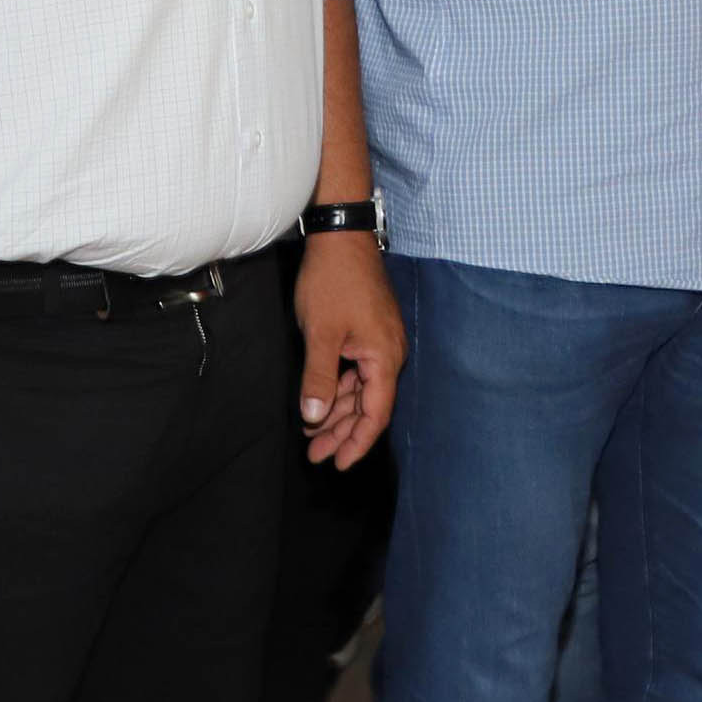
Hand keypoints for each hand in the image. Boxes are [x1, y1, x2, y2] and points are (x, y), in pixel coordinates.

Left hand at [292, 232, 404, 468]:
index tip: (338, 464)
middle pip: (368, 406)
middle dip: (341, 433)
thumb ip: (319, 378)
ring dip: (337, 412)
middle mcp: (389, 354)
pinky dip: (338, 388)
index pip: (376, 413)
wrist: (340, 237)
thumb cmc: (333, 281)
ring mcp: (379, 343)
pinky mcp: (368, 332)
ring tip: (312, 436)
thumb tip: (315, 417)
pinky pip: (356, 371)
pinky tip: (320, 401)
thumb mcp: (321, 334)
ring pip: (360, 390)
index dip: (357, 442)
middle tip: (315, 456)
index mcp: (385, 358)